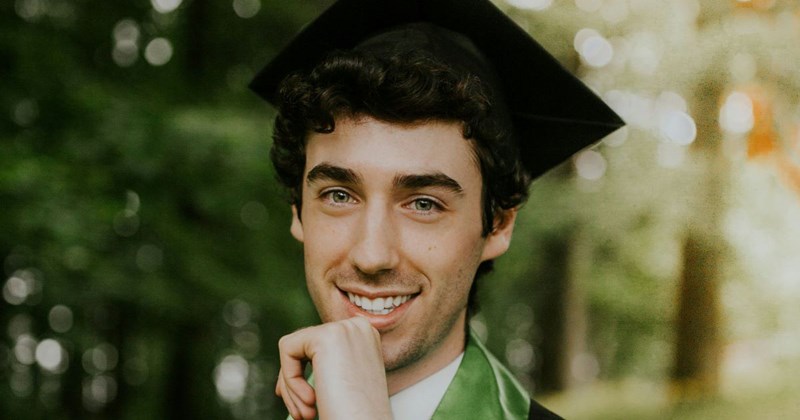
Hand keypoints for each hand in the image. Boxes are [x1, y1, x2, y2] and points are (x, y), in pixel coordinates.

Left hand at [276, 316, 392, 419]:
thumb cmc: (356, 416)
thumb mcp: (344, 381)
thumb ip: (326, 363)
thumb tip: (293, 357)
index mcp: (365, 337)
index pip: (320, 345)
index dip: (305, 374)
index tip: (303, 403)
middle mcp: (358, 326)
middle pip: (305, 344)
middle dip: (294, 381)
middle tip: (301, 414)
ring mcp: (344, 328)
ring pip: (293, 348)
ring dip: (292, 386)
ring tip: (306, 414)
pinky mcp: (326, 335)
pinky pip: (287, 349)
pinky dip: (290, 380)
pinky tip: (311, 401)